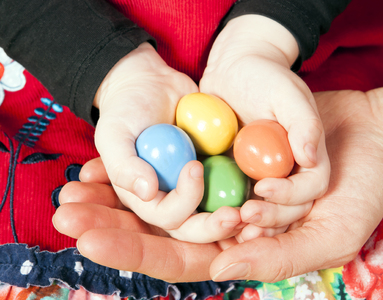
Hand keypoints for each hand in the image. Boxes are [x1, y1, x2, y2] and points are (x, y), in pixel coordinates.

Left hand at [54, 65, 382, 281]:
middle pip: (156, 229)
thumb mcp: (332, 233)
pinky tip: (108, 158)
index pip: (180, 260)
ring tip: (72, 186)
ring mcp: (221, 184)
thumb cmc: (361, 192)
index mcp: (243, 249)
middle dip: (109, 222)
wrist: (372, 138)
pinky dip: (143, 160)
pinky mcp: (223, 153)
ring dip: (115, 192)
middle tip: (65, 209)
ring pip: (159, 195)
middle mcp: (224, 221)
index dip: (134, 254)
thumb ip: (281, 254)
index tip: (91, 240)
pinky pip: (176, 158)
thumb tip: (225, 263)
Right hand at [91, 42, 241, 241]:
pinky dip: (248, 193)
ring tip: (256, 211)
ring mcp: (195, 187)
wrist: (151, 83)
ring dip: (238, 218)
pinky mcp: (215, 171)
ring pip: (218, 212)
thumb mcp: (114, 133)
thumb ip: (123, 165)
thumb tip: (147, 191)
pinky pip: (233, 187)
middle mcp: (171, 198)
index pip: (167, 216)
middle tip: (239, 216)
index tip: (195, 167)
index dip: (183, 201)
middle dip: (216, 226)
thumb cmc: (127, 109)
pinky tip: (266, 190)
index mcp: (146, 197)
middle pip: (196, 226)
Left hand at [200, 15, 329, 239]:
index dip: (291, 193)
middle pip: (290, 208)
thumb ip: (304, 123)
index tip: (264, 187)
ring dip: (250, 222)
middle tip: (245, 216)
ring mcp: (264, 176)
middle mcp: (289, 171)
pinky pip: (237, 200)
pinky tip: (213, 216)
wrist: (234, 69)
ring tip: (229, 224)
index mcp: (308, 155)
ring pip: (265, 210)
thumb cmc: (264, 75)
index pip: (312, 186)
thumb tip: (310, 157)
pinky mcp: (239, 176)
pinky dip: (228, 211)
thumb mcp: (288, 93)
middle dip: (270, 216)